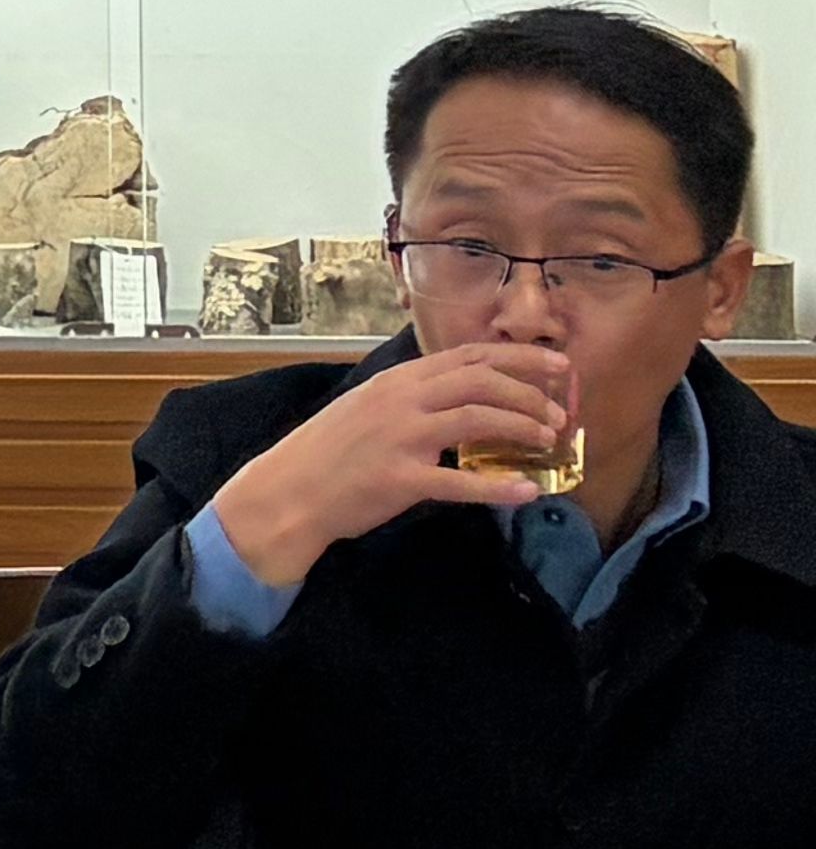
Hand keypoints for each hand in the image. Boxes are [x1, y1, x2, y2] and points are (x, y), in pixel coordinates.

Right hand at [208, 342, 585, 590]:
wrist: (287, 492)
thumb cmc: (328, 452)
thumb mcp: (368, 408)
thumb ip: (413, 398)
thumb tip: (466, 396)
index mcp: (396, 381)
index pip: (469, 356)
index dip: (519, 358)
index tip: (559, 366)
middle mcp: (400, 400)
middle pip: (480, 381)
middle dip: (530, 392)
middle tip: (560, 412)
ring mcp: (399, 438)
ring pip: (476, 419)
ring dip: (521, 427)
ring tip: (548, 440)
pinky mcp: (398, 479)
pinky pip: (459, 482)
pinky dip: (498, 487)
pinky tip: (527, 492)